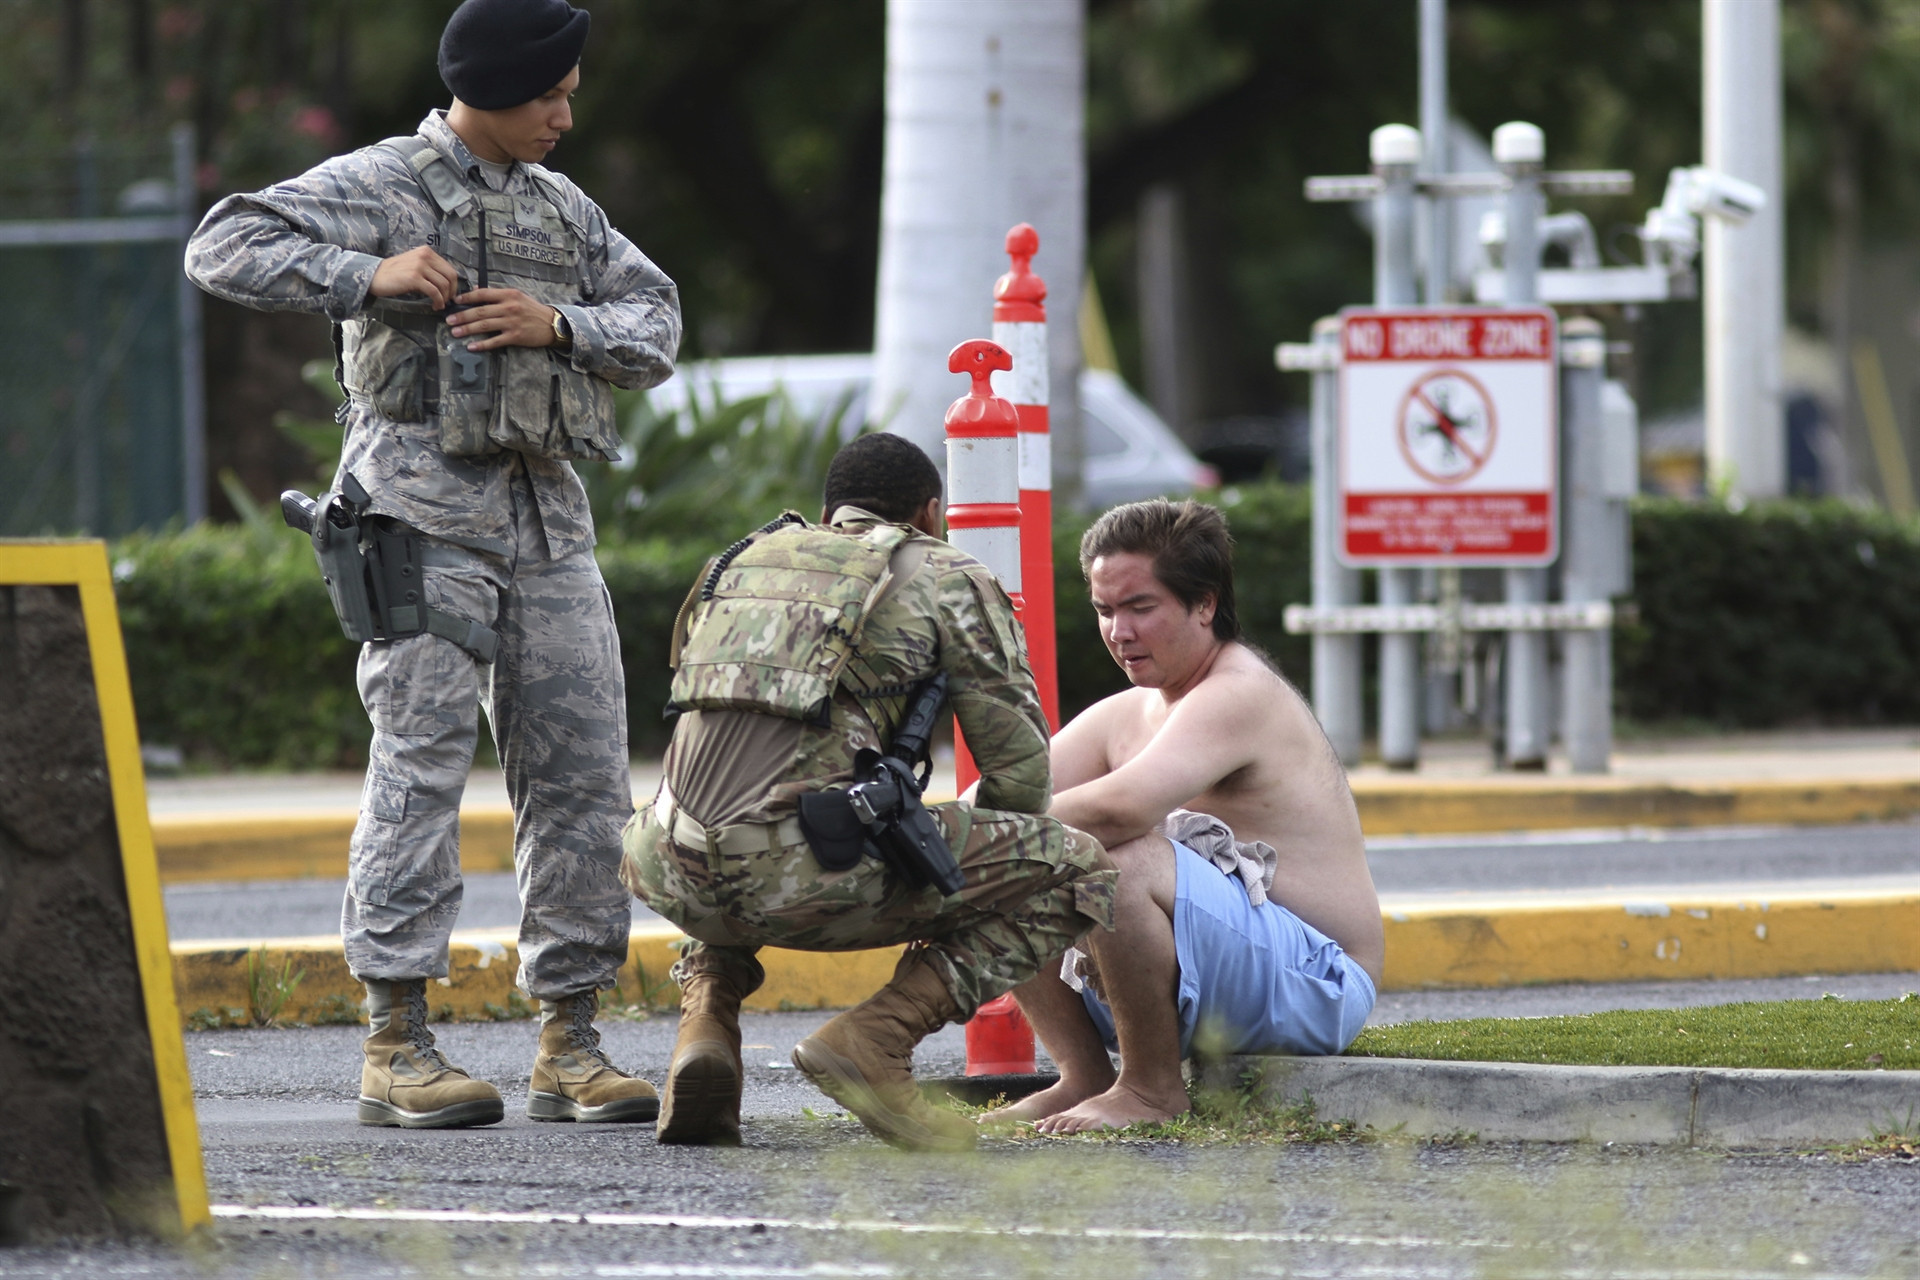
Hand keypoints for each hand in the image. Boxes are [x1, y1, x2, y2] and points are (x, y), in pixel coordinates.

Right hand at [368, 246, 460, 308]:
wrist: (375, 275)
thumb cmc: (394, 273)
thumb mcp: (415, 264)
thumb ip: (430, 269)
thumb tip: (447, 283)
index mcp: (426, 252)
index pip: (449, 268)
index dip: (454, 284)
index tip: (450, 293)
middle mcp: (425, 256)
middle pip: (450, 276)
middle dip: (452, 291)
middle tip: (447, 300)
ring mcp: (420, 266)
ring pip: (443, 284)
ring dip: (444, 298)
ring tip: (439, 304)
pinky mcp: (414, 278)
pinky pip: (434, 292)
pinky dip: (438, 301)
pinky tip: (435, 305)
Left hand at [446, 288, 560, 350]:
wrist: (551, 324)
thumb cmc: (532, 310)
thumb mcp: (517, 296)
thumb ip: (497, 294)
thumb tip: (476, 290)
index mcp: (508, 295)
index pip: (482, 294)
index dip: (467, 298)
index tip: (454, 302)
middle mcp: (509, 307)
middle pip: (480, 311)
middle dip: (462, 316)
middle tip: (449, 320)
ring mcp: (512, 322)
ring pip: (485, 325)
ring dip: (468, 329)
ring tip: (455, 332)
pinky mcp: (515, 336)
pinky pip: (495, 341)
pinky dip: (482, 344)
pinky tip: (472, 347)